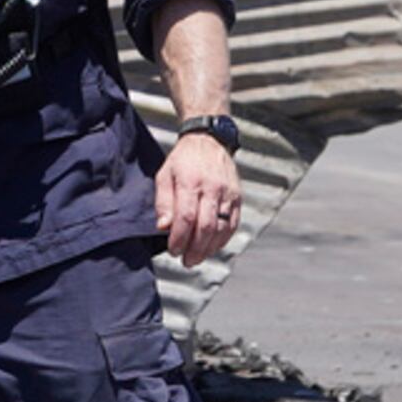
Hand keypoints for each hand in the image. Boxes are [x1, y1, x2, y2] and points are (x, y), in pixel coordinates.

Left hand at [155, 131, 241, 267]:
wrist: (208, 140)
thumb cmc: (182, 160)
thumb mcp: (165, 175)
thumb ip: (164, 202)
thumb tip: (163, 227)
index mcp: (191, 181)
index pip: (186, 217)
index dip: (180, 238)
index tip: (173, 250)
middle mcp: (213, 188)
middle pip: (206, 226)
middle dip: (195, 249)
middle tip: (185, 261)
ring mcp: (228, 194)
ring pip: (222, 228)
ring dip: (209, 248)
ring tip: (197, 258)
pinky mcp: (238, 198)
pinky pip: (233, 224)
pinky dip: (223, 240)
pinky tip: (212, 247)